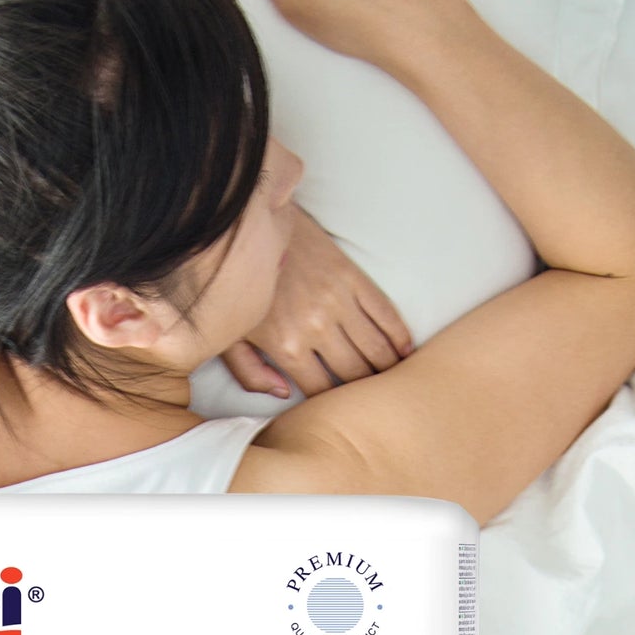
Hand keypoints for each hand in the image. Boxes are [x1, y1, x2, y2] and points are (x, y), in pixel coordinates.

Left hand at [220, 203, 411, 397]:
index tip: (339, 409)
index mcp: (286, 346)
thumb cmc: (238, 285)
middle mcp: (317, 327)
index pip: (320, 391)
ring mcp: (339, 301)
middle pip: (354, 374)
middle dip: (366, 393)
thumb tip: (283, 394)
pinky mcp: (353, 277)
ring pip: (376, 349)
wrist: (251, 224)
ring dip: (388, 369)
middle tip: (374, 402)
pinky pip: (386, 313)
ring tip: (392, 382)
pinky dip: (399, 336)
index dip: (332, 404)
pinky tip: (404, 351)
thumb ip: (250, 372)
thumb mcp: (230, 335)